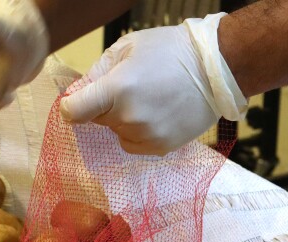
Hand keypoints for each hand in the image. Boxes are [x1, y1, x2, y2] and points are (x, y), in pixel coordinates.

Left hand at [59, 13, 247, 155]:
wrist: (216, 68)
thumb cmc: (169, 51)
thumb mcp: (126, 48)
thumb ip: (96, 72)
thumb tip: (75, 93)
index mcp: (116, 89)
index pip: (72, 112)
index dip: (71, 106)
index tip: (77, 101)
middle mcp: (128, 118)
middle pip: (97, 121)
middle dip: (104, 107)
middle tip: (130, 89)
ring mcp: (145, 136)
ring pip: (116, 133)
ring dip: (123, 121)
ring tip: (149, 100)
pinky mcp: (160, 148)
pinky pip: (134, 145)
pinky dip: (138, 133)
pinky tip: (156, 114)